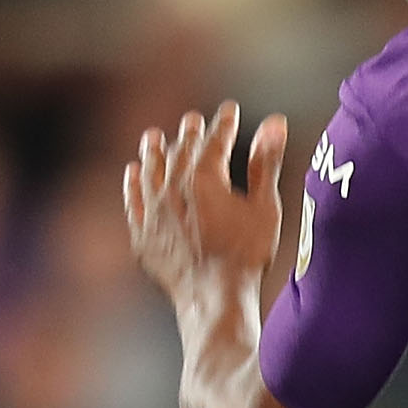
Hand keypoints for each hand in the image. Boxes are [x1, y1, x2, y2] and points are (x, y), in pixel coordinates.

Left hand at [124, 101, 289, 314]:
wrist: (213, 298)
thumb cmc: (246, 255)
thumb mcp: (265, 206)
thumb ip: (266, 162)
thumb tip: (275, 122)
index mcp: (205, 178)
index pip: (215, 140)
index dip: (224, 122)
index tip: (229, 109)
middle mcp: (173, 189)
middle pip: (181, 152)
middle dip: (190, 133)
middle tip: (193, 119)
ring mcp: (154, 213)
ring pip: (150, 171)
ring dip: (154, 151)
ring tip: (152, 136)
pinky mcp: (142, 237)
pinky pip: (133, 202)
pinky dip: (132, 184)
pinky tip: (132, 173)